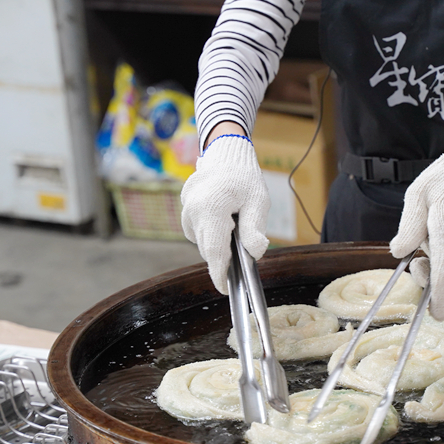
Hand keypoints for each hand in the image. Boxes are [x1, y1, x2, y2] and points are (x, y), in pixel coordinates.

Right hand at [180, 128, 268, 293]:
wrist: (225, 154)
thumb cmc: (244, 177)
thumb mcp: (258, 201)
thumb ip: (255, 229)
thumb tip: (254, 254)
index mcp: (210, 209)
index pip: (215, 252)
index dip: (220, 275)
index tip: (226, 290)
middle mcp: (192, 211)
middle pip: (209, 249)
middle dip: (224, 258)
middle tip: (242, 255)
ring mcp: (186, 210)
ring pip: (203, 242)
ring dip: (218, 243)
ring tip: (234, 228)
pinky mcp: (185, 210)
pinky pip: (198, 231)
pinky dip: (211, 233)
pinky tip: (223, 221)